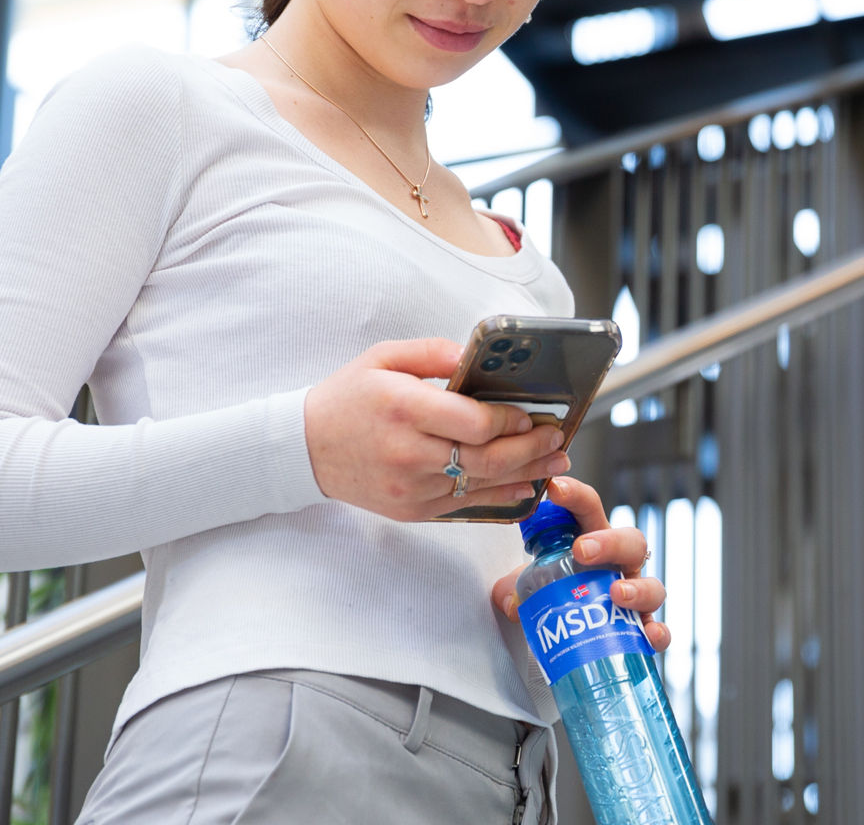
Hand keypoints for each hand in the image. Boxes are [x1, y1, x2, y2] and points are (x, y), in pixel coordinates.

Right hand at [303, 338, 571, 521]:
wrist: (305, 449)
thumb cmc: (346, 398)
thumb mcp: (382, 357)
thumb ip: (432, 353)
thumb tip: (474, 357)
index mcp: (403, 408)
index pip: (473, 422)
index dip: (510, 421)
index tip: (532, 414)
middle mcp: (409, 452)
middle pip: (486, 459)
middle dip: (531, 450)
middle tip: (558, 440)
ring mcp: (411, 486)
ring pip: (481, 485)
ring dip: (525, 474)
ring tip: (554, 464)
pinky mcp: (411, 509)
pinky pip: (464, 505)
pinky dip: (499, 497)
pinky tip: (522, 486)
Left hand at [490, 476, 672, 651]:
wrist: (570, 630)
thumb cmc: (556, 592)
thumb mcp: (529, 586)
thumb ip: (513, 588)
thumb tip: (510, 601)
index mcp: (591, 540)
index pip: (588, 508)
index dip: (575, 496)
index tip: (556, 490)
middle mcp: (619, 565)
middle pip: (630, 541)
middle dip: (609, 542)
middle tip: (581, 551)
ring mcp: (635, 596)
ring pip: (652, 585)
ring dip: (638, 588)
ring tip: (617, 594)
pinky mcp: (642, 628)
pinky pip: (658, 630)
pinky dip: (658, 633)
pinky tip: (649, 636)